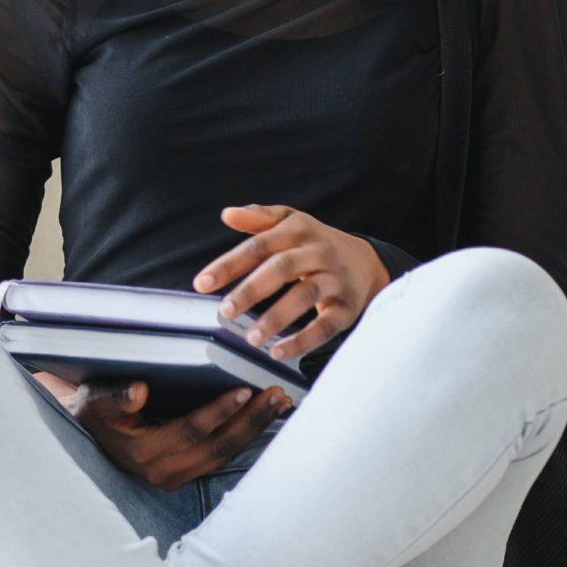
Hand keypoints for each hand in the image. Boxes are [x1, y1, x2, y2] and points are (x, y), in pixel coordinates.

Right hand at [32, 369, 292, 492]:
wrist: (85, 435)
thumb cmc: (92, 412)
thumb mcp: (95, 400)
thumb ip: (115, 396)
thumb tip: (138, 390)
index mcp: (142, 452)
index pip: (190, 431)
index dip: (219, 412)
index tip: (245, 390)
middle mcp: (162, 471)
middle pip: (217, 448)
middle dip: (250, 422)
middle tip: (278, 396)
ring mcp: (175, 477)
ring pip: (224, 456)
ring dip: (254, 429)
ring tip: (278, 404)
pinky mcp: (184, 475)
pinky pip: (220, 458)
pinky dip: (243, 437)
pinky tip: (261, 418)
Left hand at [192, 203, 391, 362]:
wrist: (365, 261)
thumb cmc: (313, 242)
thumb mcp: (289, 221)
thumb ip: (258, 217)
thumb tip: (227, 214)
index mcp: (298, 230)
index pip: (258, 246)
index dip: (229, 264)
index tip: (201, 283)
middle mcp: (318, 252)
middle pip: (282, 268)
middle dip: (251, 290)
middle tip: (225, 310)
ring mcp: (334, 279)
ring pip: (305, 296)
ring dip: (276, 317)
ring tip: (251, 338)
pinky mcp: (347, 307)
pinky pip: (326, 325)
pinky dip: (302, 340)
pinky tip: (278, 352)